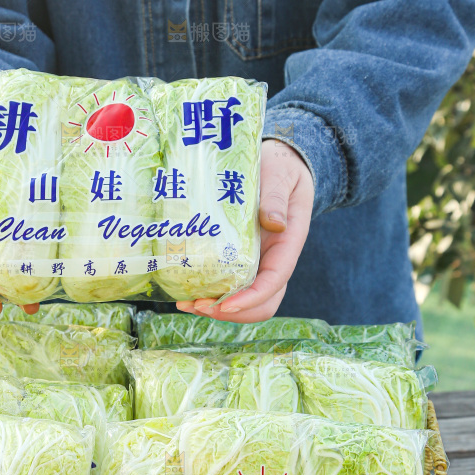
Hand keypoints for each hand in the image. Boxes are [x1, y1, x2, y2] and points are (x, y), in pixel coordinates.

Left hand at [176, 139, 313, 321]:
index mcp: (288, 244)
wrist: (277, 163)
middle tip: (197, 306)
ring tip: (187, 304)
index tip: (226, 305)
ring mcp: (257, 263)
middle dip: (231, 312)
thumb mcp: (281, 176)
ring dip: (217, 309)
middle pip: (261, 303)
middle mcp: (273, 261)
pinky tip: (186, 294)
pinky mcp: (239, 261)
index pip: (274, 282)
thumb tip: (273, 224)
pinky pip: (229, 288)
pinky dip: (210, 296)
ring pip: (244, 301)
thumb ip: (276, 199)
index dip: (252, 298)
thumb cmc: (280, 168)